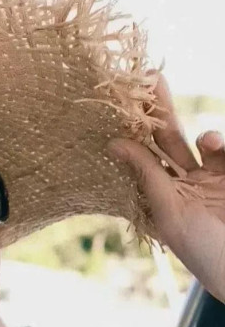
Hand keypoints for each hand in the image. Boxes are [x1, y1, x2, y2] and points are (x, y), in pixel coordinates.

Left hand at [105, 71, 224, 302]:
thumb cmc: (201, 249)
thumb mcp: (168, 211)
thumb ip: (146, 174)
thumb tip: (113, 143)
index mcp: (159, 193)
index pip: (142, 154)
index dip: (133, 128)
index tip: (122, 98)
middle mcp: (184, 183)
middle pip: (169, 138)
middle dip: (161, 110)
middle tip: (150, 77)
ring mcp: (213, 179)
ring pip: (203, 143)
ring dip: (206, 136)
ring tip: (208, 142)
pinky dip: (222, 142)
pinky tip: (215, 144)